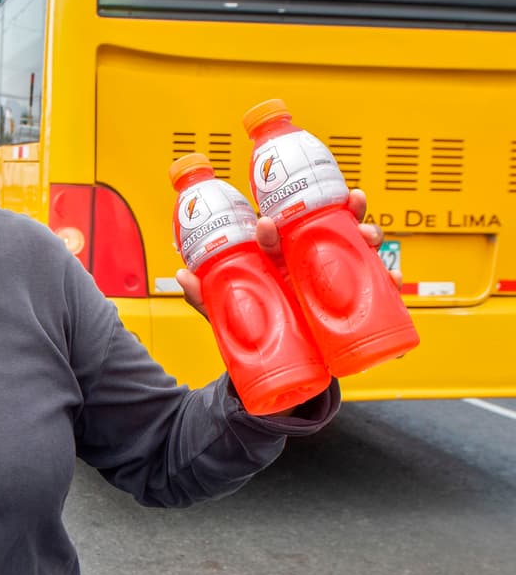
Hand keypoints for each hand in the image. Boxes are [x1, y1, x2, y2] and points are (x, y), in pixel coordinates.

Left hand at [176, 188, 401, 315]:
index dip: (281, 219)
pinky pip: (374, 288)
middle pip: (332, 227)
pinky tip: (394, 277)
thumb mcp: (224, 313)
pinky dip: (388, 282)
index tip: (268, 220)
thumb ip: (203, 297)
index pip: (283, 230)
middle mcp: (307, 262)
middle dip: (345, 210)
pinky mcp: (351, 304)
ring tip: (372, 234)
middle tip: (352, 204)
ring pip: (358, 250)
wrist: (274, 369)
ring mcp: (332, 280)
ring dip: (369, 236)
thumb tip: (181, 275)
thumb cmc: (250, 328)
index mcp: (277, 258)